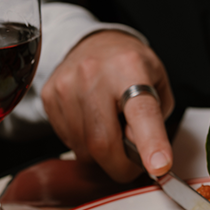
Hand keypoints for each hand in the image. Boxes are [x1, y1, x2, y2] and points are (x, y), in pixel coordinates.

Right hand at [41, 30, 173, 181]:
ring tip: (112, 128)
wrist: (96, 42)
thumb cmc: (131, 66)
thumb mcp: (158, 84)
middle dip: (120, 166)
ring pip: (83, 148)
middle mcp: (94, 74)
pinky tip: (93, 122)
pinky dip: (84, 143)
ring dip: (102, 154)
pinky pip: (68, 140)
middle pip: (103, 142)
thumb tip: (141, 154)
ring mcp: (67, 85)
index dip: (151, 144)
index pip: (142, 112)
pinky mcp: (49, 96)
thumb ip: (156, 120)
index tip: (160, 167)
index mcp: (130, 68)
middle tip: (132, 165)